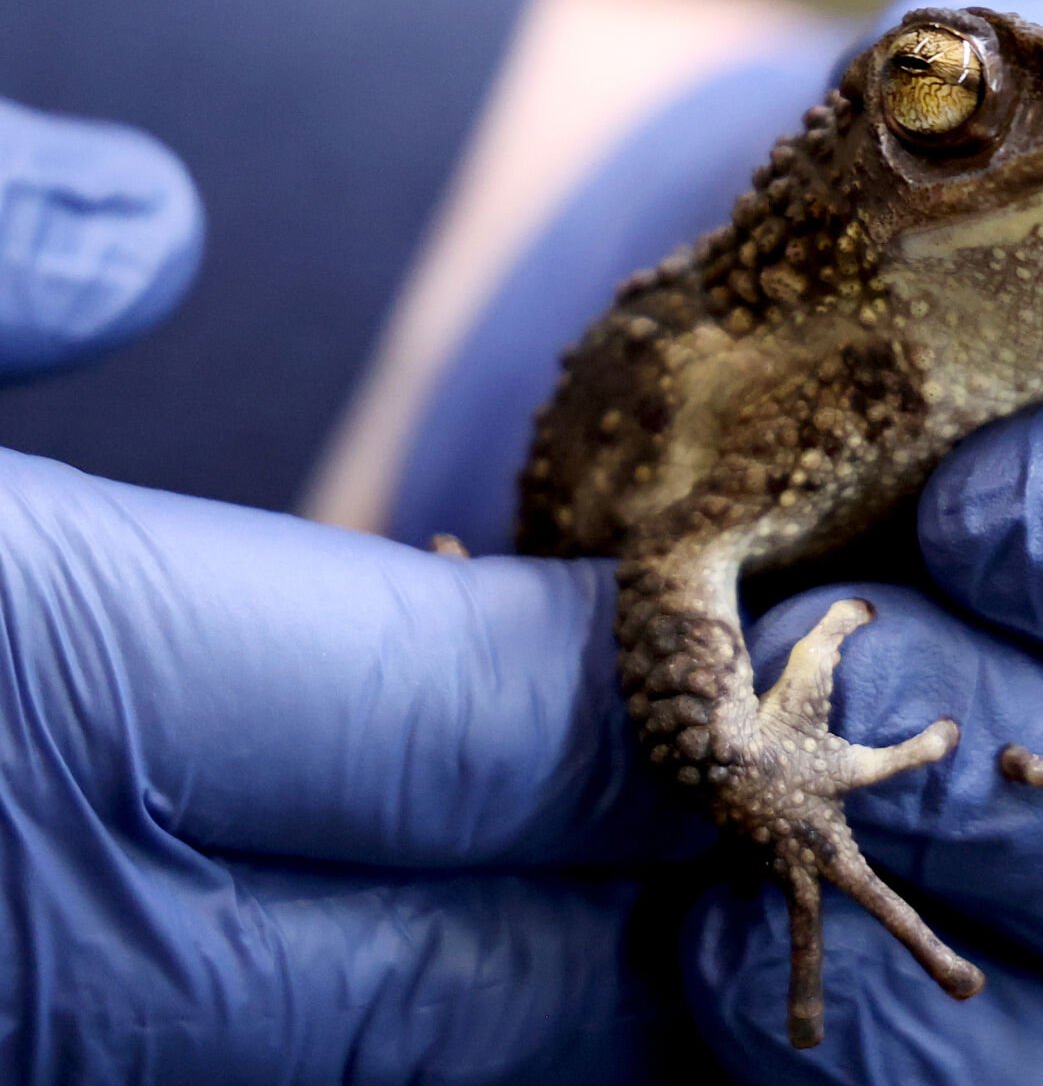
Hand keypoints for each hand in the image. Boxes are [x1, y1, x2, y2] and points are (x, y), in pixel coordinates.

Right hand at [0, 101, 726, 1081]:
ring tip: (675, 900)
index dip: (647, 705)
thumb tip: (127, 222)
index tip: (765, 655)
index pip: (475, 736)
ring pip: (386, 1052)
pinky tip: (458, 931)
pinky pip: (267, 1063)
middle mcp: (44, 915)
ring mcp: (28, 1020)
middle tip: (784, 814)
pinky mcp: (18, 1036)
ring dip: (552, 981)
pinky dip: (403, 1010)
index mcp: (36, 689)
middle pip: (471, 951)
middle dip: (647, 889)